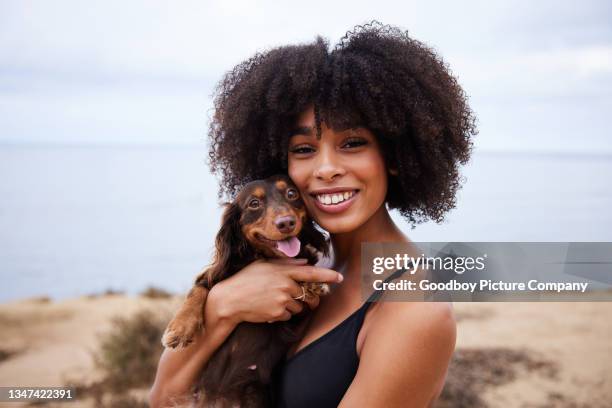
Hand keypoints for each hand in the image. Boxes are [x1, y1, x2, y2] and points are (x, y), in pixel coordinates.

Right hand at [207, 258, 342, 325]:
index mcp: (283, 271)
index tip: (339, 277)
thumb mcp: (264, 265)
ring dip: (292, 305)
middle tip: (300, 297)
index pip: (311, 273)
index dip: (327, 275)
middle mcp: (285, 285)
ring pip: (299, 306)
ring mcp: (282, 300)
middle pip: (307, 294)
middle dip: (308, 298)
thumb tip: (305, 262)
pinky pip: (288, 315)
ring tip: (273, 300)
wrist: (230, 300)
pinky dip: (282, 313)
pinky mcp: (278, 314)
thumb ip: (286, 263)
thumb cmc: (245, 279)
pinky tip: (268, 308)